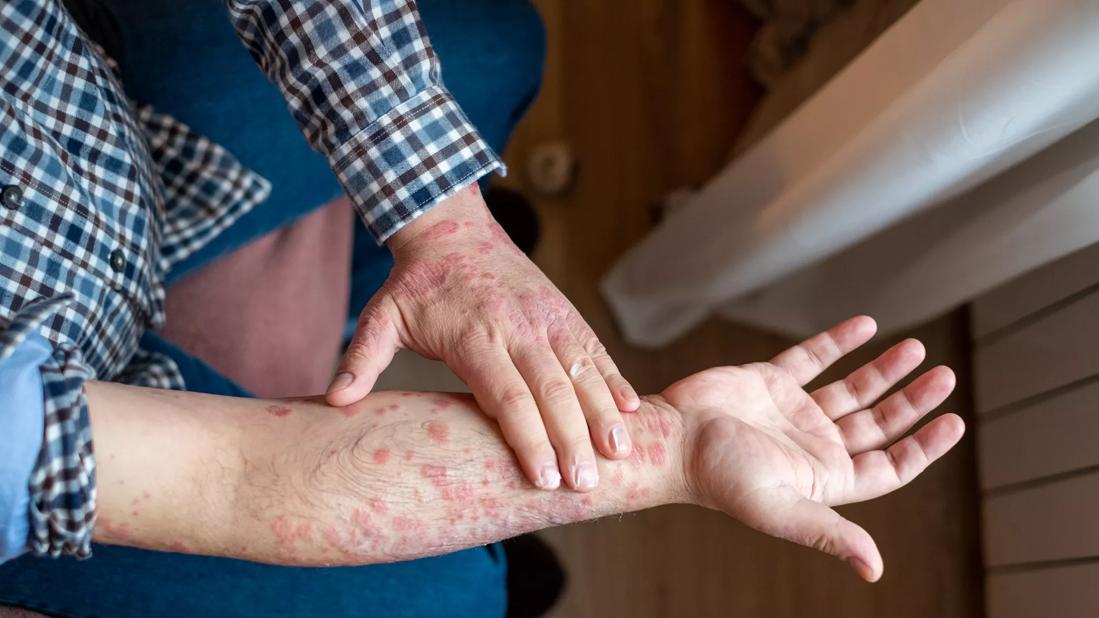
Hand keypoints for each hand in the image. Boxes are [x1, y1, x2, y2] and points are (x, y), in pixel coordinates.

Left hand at [327, 185, 640, 491]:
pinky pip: (594, 349)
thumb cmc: (416, 283)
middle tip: (585, 486)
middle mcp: (517, 327)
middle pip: (551, 391)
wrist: (451, 225)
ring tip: (621, 453)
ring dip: (603, 413)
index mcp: (475, 335)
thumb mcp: (381, 315)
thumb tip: (335, 402)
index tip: (543, 478)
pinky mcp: (564, 311)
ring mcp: (546, 317)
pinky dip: (614, 378)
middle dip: (572, 440)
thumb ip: (362, 357)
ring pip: (582, 370)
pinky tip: (632, 410)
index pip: (507, 395)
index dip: (529, 439)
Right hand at [664, 316, 963, 581]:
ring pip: (853, 388)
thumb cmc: (719, 478)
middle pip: (879, 423)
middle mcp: (815, 444)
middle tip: (944, 377)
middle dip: (913, 401)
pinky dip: (839, 342)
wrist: (672, 438)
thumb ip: (829, 532)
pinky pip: (813, 358)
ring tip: (916, 348)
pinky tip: (866, 326)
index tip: (953, 421)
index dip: (923, 446)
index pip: (890, 464)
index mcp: (825, 477)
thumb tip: (875, 569)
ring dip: (884, 370)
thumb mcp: (780, 508)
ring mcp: (794, 411)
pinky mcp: (770, 381)